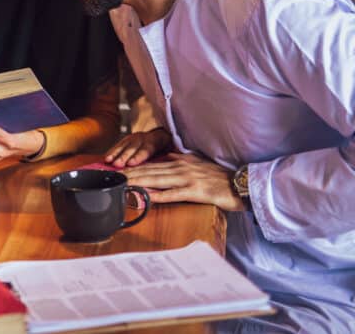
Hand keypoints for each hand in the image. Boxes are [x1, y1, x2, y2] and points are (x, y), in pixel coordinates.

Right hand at [104, 127, 171, 167]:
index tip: (131, 163)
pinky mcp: (128, 139)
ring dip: (115, 153)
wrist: (164, 134)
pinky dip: (112, 151)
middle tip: (117, 164)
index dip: (138, 156)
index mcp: (156, 141)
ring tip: (109, 161)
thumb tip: (162, 173)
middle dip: (124, 156)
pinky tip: (107, 157)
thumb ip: (167, 161)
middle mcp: (144, 137)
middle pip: (132, 147)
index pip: (147, 149)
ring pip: (124, 145)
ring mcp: (135, 137)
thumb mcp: (172, 152)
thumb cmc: (167, 148)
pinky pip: (119, 144)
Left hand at [123, 152, 245, 211]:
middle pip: (150, 171)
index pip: (151, 165)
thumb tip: (167, 157)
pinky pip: (174, 194)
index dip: (134, 168)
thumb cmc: (220, 177)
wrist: (242, 184)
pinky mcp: (196, 192)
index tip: (118, 171)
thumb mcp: (198, 163)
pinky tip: (148, 197)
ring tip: (123, 185)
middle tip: (112, 178)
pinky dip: (160, 195)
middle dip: (130, 174)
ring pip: (158, 180)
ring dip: (139, 182)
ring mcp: (188, 179)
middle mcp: (181, 168)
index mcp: (180, 162)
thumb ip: (181, 160)